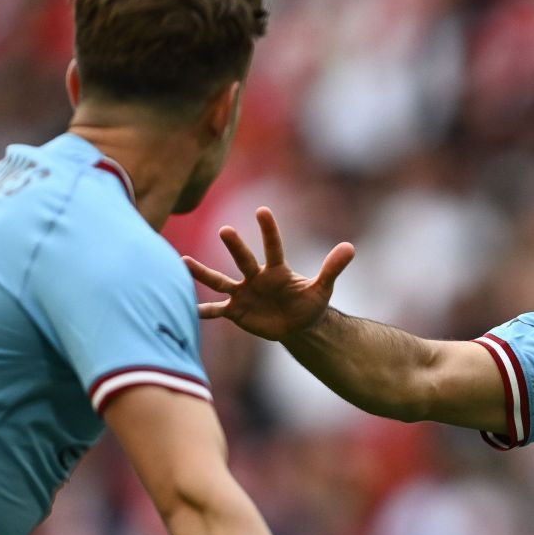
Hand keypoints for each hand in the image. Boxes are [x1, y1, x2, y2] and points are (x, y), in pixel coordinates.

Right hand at [186, 207, 352, 339]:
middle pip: (244, 259)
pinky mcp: (236, 310)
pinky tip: (186, 308)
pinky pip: (216, 309)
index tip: (262, 210)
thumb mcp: (322, 289)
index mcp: (277, 270)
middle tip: (225, 230)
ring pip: (219, 280)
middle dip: (235, 247)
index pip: (273, 247)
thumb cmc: (309, 303)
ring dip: (202, 272)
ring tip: (183, 261)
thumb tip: (350, 247)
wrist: (297, 324)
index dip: (269, 230)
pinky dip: (202, 310)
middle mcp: (256, 276)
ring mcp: (243, 292)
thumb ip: (332, 268)